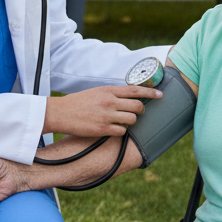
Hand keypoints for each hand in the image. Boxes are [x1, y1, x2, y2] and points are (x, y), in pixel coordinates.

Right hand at [43, 85, 160, 136]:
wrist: (61, 112)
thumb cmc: (78, 102)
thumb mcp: (96, 92)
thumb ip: (112, 94)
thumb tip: (127, 97)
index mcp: (109, 90)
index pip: (135, 90)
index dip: (150, 93)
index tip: (160, 95)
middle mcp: (110, 102)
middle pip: (137, 106)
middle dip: (141, 110)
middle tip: (137, 112)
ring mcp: (107, 116)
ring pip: (132, 120)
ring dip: (130, 121)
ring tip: (122, 121)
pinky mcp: (103, 129)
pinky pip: (122, 131)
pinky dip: (121, 131)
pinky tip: (114, 129)